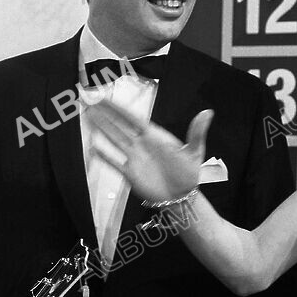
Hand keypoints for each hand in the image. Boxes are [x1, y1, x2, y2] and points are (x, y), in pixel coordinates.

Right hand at [88, 99, 212, 204]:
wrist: (182, 198)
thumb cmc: (189, 174)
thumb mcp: (195, 152)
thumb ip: (197, 132)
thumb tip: (207, 112)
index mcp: (155, 136)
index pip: (132, 118)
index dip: (118, 109)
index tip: (105, 98)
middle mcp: (141, 144)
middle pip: (119, 126)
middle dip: (104, 115)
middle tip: (90, 102)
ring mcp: (134, 158)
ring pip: (114, 140)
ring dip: (101, 129)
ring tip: (88, 117)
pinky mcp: (130, 173)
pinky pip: (114, 162)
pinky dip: (104, 156)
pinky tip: (93, 147)